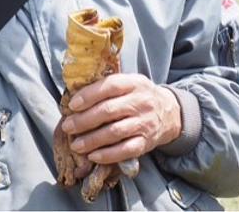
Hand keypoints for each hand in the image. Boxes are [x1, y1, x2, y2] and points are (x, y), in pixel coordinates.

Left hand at [61, 73, 181, 165]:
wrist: (170, 113)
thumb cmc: (139, 96)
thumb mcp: (129, 82)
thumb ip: (107, 86)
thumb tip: (74, 94)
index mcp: (134, 83)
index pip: (109, 86)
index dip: (89, 95)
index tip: (72, 105)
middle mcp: (140, 102)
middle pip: (108, 111)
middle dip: (84, 120)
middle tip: (67, 126)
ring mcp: (144, 123)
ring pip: (114, 132)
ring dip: (92, 140)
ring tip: (75, 144)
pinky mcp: (147, 142)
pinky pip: (126, 150)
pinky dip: (108, 155)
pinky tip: (93, 156)